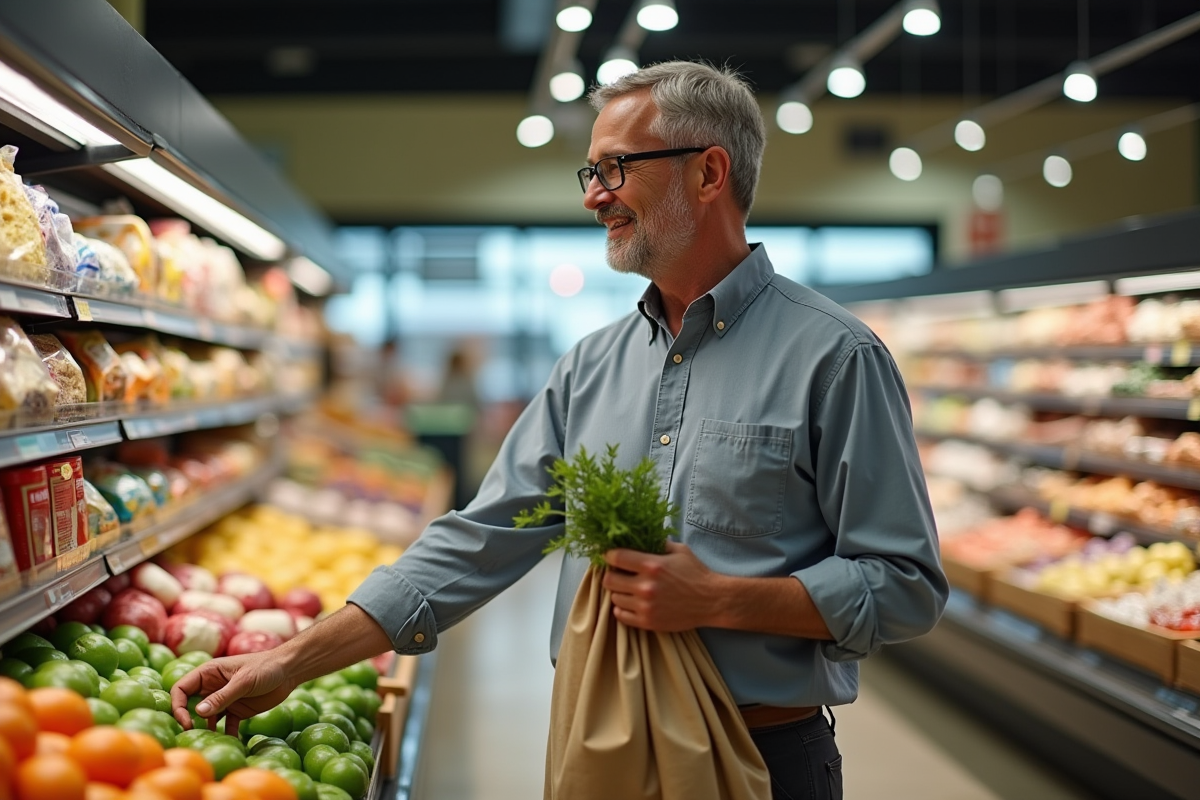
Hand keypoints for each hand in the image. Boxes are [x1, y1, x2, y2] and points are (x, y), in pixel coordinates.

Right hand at [170, 652, 296, 736]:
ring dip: (205, 730)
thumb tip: (198, 712)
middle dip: (187, 720)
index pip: (182, 688)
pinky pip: (226, 725)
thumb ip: (222, 697)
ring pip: (206, 718)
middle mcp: (213, 686)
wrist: (290, 671)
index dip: (178, 705)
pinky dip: (226, 734)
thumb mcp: (244, 681)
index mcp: (209, 672)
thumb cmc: (266, 667)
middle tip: (191, 736)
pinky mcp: (237, 710)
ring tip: (208, 742)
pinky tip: (231, 744)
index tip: (186, 721)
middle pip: (190, 705)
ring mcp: (224, 699)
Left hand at [601, 541, 723, 631]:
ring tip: (627, 589)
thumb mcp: (680, 551)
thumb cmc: (697, 573)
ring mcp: (646, 606)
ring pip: (614, 599)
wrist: (712, 601)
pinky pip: (621, 616)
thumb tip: (641, 537)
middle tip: (618, 573)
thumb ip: (658, 544)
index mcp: (652, 565)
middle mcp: (646, 586)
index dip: (609, 555)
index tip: (610, 556)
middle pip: (609, 580)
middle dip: (611, 574)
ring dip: (618, 592)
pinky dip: (621, 609)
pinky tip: (629, 603)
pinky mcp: (648, 622)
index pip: (616, 557)